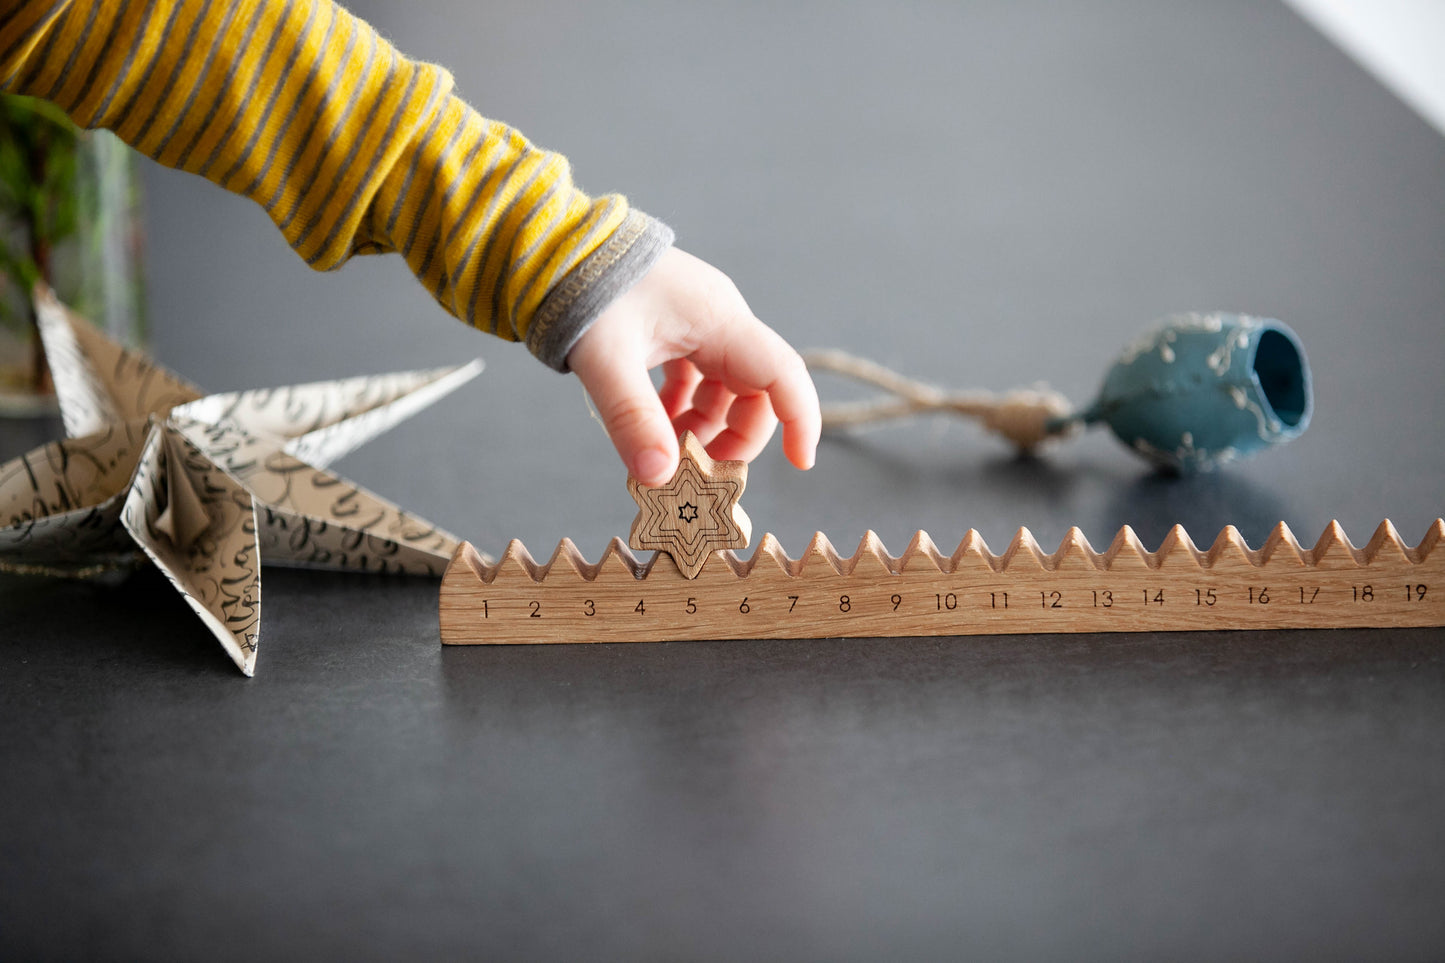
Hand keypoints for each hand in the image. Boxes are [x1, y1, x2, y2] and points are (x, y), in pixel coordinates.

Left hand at [567, 248, 819, 484]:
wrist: (552, 245)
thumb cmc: (583, 287)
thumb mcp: (606, 360)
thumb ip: (633, 420)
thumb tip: (658, 478)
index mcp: (719, 320)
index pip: (782, 374)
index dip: (800, 420)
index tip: (800, 464)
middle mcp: (718, 319)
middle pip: (754, 392)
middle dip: (731, 438)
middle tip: (695, 475)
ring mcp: (697, 322)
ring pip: (723, 390)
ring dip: (700, 427)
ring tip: (662, 454)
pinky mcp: (675, 327)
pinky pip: (695, 378)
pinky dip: (679, 409)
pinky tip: (650, 426)